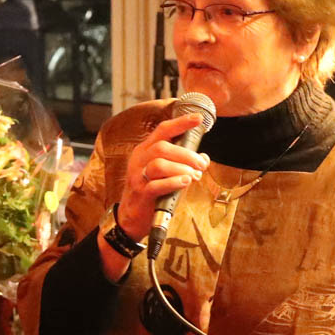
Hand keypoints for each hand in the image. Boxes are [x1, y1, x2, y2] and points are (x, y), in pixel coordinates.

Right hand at [115, 114, 210, 240]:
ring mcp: (138, 176)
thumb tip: (204, 158)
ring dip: (182, 169)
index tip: (198, 118)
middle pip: (162, 148)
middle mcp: (139, 160)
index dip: (181, 123)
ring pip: (159, 165)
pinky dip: (174, 183)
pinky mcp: (141, 193)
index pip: (163, 130)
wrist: (131, 217)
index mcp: (145, 150)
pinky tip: (185, 183)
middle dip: (186, 154)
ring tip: (194, 176)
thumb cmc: (152, 191)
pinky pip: (157, 185)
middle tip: (201, 164)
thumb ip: (183, 164)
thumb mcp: (166, 173)